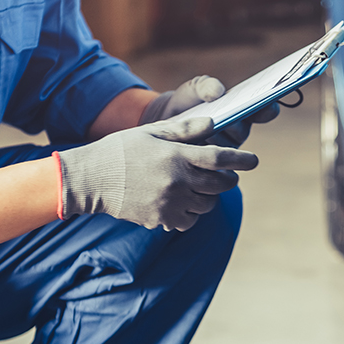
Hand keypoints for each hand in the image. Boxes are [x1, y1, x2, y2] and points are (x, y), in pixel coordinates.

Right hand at [57, 116, 257, 231]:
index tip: (253, 161)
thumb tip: (214, 123)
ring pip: (207, 204)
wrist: (90, 180)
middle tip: (227, 175)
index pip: (219, 157)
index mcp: (175, 155)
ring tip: (198, 187)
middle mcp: (176, 180)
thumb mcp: (151, 132)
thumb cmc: (121, 150)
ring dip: (209, 196)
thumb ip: (185, 129)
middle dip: (229, 179)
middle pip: (220, 184)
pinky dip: (192, 213)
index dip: (240, 159)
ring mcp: (169, 202)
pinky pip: (190, 220)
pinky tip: (183, 202)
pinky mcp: (161, 219)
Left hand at [139, 75, 278, 147]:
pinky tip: (192, 142)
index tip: (269, 106)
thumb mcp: (194, 89)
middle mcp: (237, 133)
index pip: (263, 111)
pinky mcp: (210, 164)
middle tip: (226, 118)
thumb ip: (206, 85)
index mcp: (242, 113)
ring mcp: (225, 150)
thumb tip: (218, 92)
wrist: (164, 121)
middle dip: (233, 124)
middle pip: (242, 131)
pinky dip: (202, 150)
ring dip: (215, 138)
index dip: (268, 110)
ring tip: (200, 132)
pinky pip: (212, 161)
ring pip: (226, 147)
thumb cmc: (186, 102)